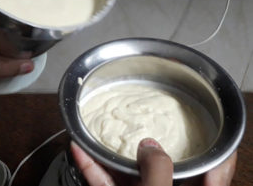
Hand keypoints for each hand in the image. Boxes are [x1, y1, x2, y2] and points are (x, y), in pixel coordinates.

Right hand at [71, 139, 236, 185]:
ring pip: (133, 171)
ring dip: (119, 151)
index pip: (217, 170)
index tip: (212, 124)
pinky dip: (94, 168)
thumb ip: (159, 171)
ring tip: (111, 128)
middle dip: (157, 140)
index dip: (218, 147)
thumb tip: (149, 146)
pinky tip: (80, 151)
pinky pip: (106, 183)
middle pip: (169, 163)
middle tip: (153, 119)